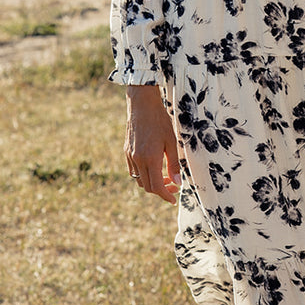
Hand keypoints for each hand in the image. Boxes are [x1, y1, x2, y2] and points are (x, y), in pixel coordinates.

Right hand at [125, 85, 180, 201]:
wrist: (142, 105)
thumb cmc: (160, 121)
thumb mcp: (172, 142)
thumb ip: (174, 164)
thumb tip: (178, 182)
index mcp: (150, 159)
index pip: (157, 186)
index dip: (166, 195)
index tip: (173, 199)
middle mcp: (137, 160)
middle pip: (147, 186)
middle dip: (161, 190)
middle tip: (173, 186)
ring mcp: (130, 156)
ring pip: (139, 180)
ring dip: (151, 183)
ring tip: (165, 177)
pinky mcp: (126, 151)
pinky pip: (133, 170)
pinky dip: (143, 174)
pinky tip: (153, 167)